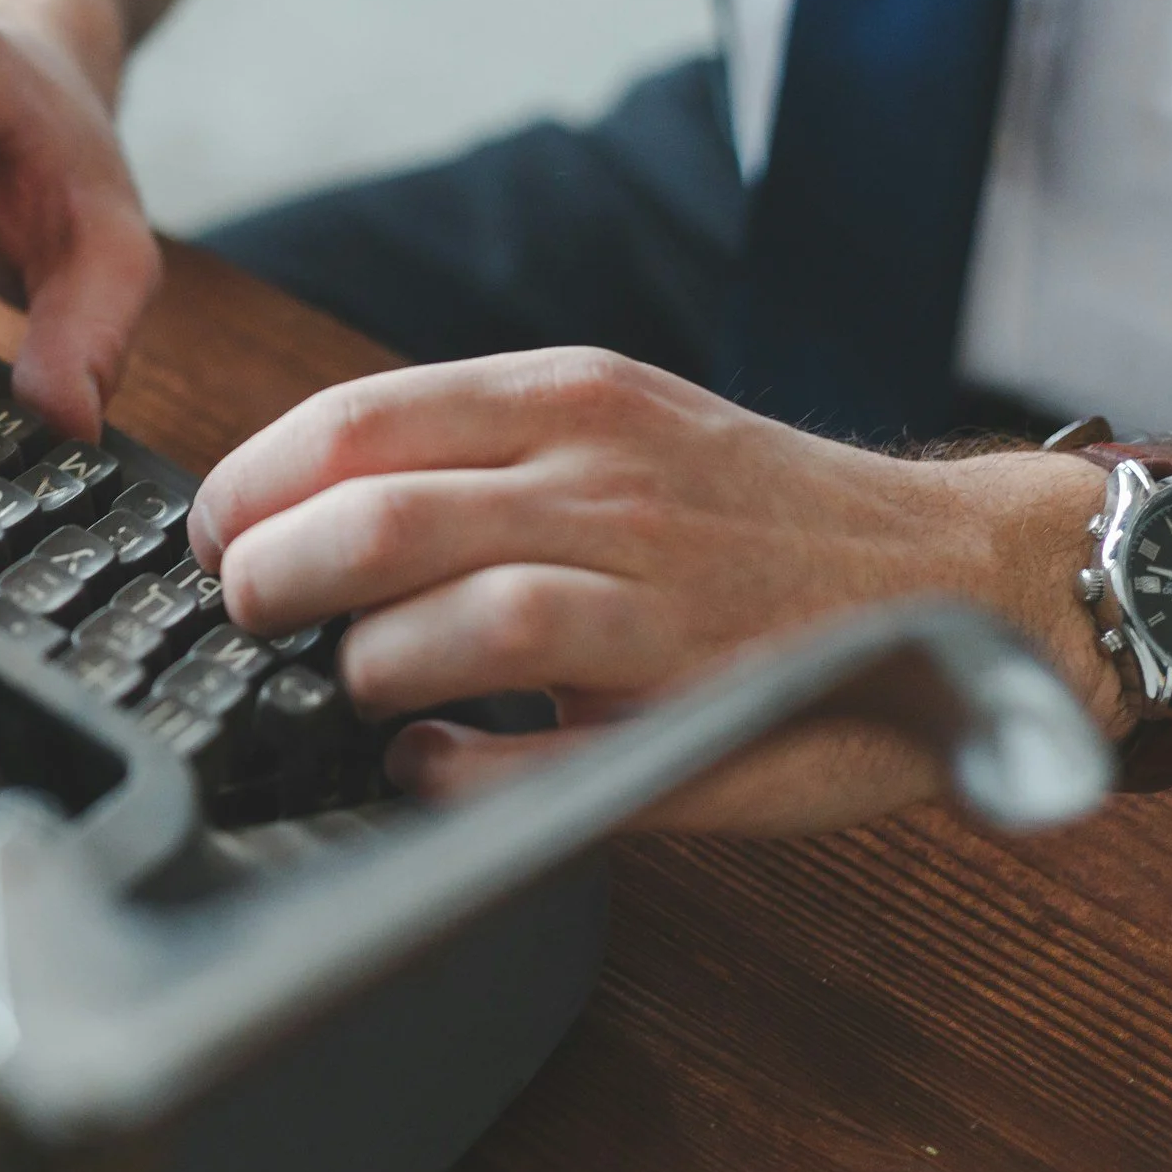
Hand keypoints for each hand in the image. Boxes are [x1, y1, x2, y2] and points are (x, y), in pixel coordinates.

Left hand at [187, 348, 1124, 833]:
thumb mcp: (615, 420)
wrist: (957, 575)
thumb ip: (475, 448)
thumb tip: (297, 502)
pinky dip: (449, 770)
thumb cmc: (749, 509)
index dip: (252, 483)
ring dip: (361, 667)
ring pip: (452, 627)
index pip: (358, 422)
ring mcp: (653, 605)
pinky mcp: (687, 719)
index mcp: (571, 402)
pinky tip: (427, 762)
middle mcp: (606, 488)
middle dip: (272, 578)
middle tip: (248, 612)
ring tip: (346, 679)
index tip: (214, 532)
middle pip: (377, 522)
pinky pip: (528, 758)